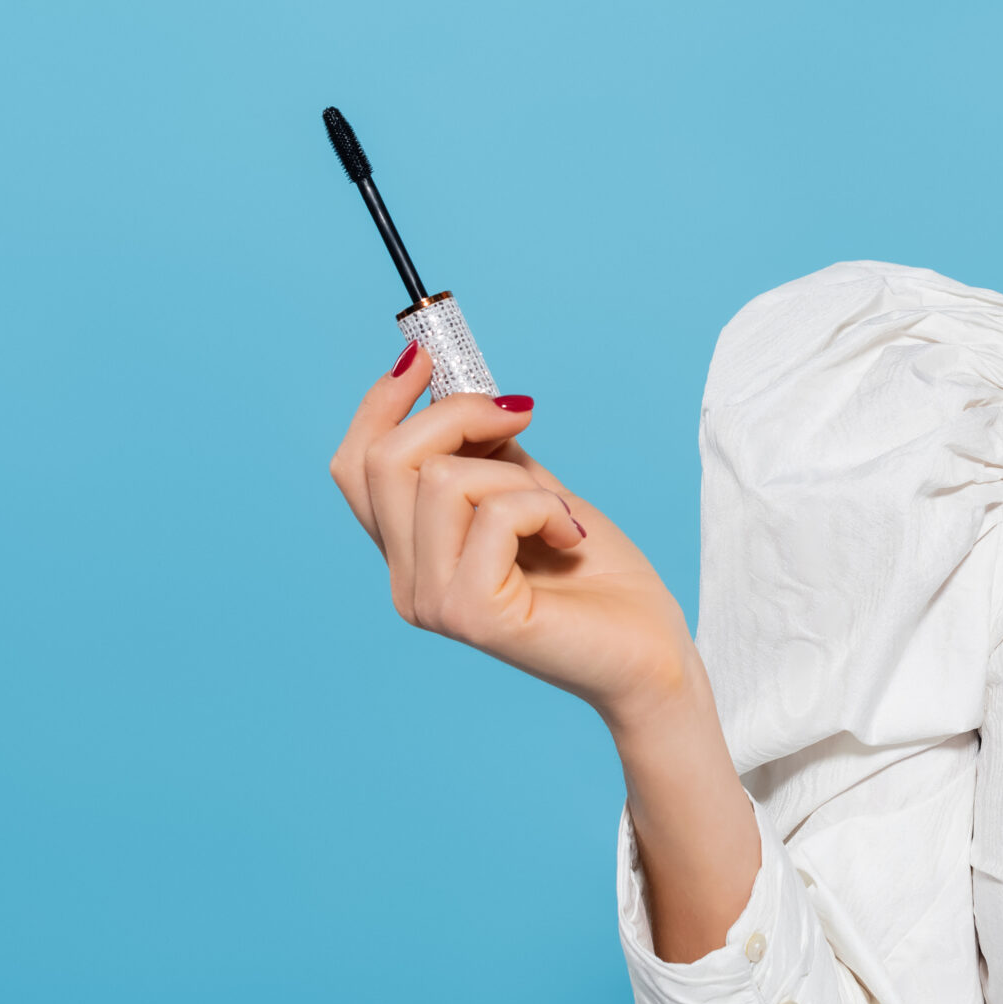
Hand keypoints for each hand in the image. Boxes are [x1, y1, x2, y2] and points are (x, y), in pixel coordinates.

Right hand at [328, 345, 696, 726]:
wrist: (647, 649)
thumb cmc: (595, 573)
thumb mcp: (530, 487)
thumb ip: (484, 450)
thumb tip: (450, 382)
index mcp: (409, 552)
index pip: (355, 466)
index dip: (380, 401)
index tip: (425, 354)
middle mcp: (405, 583)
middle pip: (385, 459)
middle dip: (457, 414)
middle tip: (522, 416)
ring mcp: (431, 603)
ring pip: (442, 479)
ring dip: (517, 475)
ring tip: (556, 512)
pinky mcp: (470, 614)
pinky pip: (494, 513)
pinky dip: (543, 507)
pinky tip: (568, 537)